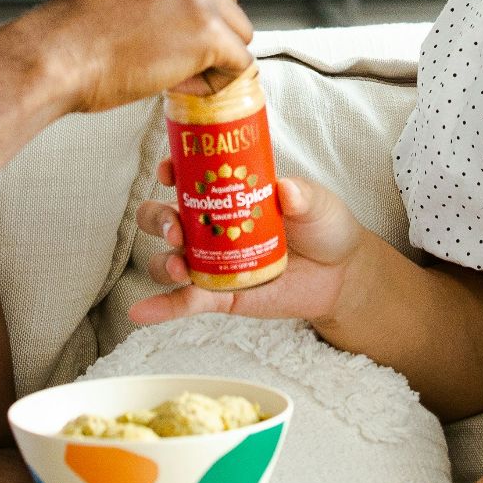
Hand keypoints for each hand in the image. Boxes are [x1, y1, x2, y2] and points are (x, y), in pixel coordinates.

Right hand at [20, 0, 253, 113]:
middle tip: (169, 54)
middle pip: (232, 3)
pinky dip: (214, 82)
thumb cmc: (76, 33)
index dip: (201, 11)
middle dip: (211, 32)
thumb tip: (192, 14)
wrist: (56, 55)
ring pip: (239, 34)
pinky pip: (239, 65)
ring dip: (212, 58)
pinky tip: (176, 82)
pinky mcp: (210, 32)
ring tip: (168, 69)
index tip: (174, 31)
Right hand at [129, 167, 370, 328]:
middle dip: (159, 219)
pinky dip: (160, 307)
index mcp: (228, 194)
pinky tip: (140, 312)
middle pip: (164, 217)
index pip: (188, 177)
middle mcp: (210, 226)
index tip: (169, 171)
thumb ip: (302, 196)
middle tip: (177, 226)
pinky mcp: (219, 295)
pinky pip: (183, 301)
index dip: (172, 170)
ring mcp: (211, 261)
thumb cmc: (324, 227)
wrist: (342, 274)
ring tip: (180, 268)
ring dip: (164, 262)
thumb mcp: (317, 204)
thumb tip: (286, 189)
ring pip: (168, 259)